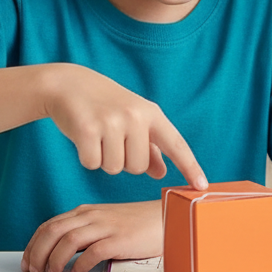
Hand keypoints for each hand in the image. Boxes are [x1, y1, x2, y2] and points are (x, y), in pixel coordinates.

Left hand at [21, 200, 163, 271]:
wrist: (169, 218)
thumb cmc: (138, 224)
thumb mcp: (106, 222)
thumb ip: (85, 232)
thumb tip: (61, 253)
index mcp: (87, 212)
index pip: (50, 225)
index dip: (33, 244)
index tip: (28, 261)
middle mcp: (93, 216)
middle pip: (53, 231)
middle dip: (37, 252)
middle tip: (34, 271)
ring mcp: (106, 226)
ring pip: (68, 240)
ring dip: (55, 259)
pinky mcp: (120, 239)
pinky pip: (93, 252)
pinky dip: (80, 264)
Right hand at [42, 64, 206, 187]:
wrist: (69, 84)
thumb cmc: (105, 105)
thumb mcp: (133, 119)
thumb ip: (149, 147)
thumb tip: (161, 173)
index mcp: (152, 113)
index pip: (176, 144)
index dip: (190, 167)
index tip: (202, 186)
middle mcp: (135, 116)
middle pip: (137, 167)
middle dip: (124, 161)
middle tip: (112, 139)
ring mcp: (112, 122)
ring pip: (115, 168)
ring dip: (105, 159)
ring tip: (98, 136)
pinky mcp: (87, 129)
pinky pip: (93, 164)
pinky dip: (87, 157)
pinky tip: (84, 138)